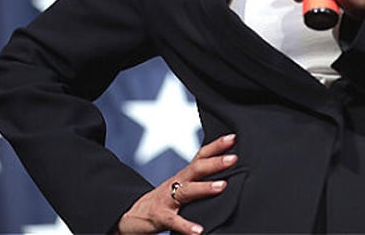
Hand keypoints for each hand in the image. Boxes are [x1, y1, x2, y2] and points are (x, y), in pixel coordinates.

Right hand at [116, 134, 237, 234]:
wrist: (131, 216)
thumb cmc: (163, 201)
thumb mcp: (180, 187)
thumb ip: (199, 181)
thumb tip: (229, 177)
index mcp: (183, 175)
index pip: (200, 156)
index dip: (216, 146)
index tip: (233, 138)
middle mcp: (176, 183)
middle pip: (196, 168)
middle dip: (215, 162)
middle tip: (233, 158)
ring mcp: (167, 199)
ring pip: (186, 190)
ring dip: (205, 187)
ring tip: (222, 186)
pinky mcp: (160, 217)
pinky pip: (174, 221)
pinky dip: (186, 226)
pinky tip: (198, 231)